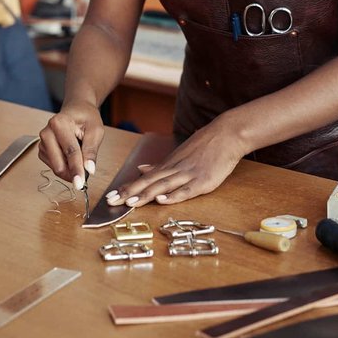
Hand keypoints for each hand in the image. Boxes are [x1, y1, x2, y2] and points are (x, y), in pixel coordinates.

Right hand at [38, 104, 103, 188]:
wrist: (76, 111)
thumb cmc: (86, 118)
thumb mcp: (96, 130)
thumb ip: (91, 150)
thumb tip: (89, 169)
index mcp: (59, 123)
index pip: (69, 151)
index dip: (77, 169)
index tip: (81, 183)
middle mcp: (46, 132)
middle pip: (58, 163)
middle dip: (72, 173)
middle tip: (85, 178)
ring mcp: (42, 142)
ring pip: (55, 167)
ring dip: (70, 170)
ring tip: (81, 158)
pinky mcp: (42, 150)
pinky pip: (53, 167)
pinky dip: (65, 167)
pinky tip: (72, 158)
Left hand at [105, 121, 243, 207]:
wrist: (226, 135)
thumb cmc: (204, 145)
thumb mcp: (179, 154)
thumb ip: (161, 165)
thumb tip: (141, 169)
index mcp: (169, 164)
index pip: (144, 178)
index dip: (128, 187)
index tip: (111, 196)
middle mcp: (175, 169)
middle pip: (149, 182)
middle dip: (130, 192)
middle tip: (112, 201)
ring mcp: (188, 175)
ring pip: (164, 186)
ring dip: (146, 195)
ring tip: (131, 202)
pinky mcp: (203, 181)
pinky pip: (186, 190)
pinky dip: (173, 195)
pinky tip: (162, 200)